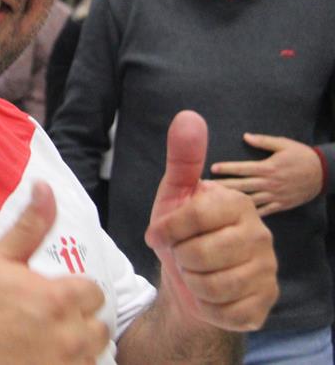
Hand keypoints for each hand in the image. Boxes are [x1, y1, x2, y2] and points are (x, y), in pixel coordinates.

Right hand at [0, 182, 108, 363]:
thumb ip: (30, 225)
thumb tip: (45, 189)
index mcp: (59, 299)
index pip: (94, 293)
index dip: (76, 291)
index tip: (56, 295)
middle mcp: (68, 336)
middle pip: (99, 328)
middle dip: (80, 322)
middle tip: (52, 321)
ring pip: (90, 356)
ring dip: (75, 349)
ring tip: (48, 343)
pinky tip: (41, 358)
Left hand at [145, 111, 277, 331]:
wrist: (189, 278)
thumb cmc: (181, 232)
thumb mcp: (174, 194)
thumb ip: (182, 157)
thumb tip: (188, 116)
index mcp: (238, 204)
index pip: (194, 216)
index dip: (167, 229)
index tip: (161, 233)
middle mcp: (261, 236)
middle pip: (200, 254)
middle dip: (179, 258)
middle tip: (183, 254)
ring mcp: (267, 272)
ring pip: (211, 286)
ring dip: (191, 283)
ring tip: (194, 272)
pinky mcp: (263, 304)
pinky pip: (223, 312)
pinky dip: (206, 307)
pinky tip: (209, 295)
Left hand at [210, 133, 322, 215]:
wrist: (323, 174)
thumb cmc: (301, 156)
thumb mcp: (284, 144)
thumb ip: (264, 141)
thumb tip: (245, 136)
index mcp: (268, 167)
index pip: (243, 168)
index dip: (227, 169)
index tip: (212, 169)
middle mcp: (270, 183)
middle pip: (242, 186)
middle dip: (223, 187)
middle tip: (205, 188)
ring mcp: (275, 196)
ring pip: (250, 200)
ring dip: (233, 201)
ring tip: (215, 203)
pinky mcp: (281, 205)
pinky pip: (263, 211)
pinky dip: (250, 214)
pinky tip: (236, 216)